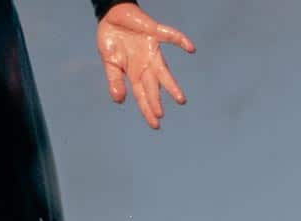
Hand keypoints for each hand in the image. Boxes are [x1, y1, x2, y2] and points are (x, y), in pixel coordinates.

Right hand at [96, 3, 193, 129]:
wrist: (111, 16)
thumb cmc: (112, 41)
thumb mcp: (110, 62)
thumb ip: (115, 81)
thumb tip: (120, 100)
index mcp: (135, 73)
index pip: (142, 95)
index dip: (148, 109)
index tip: (155, 125)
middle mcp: (146, 64)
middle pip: (153, 87)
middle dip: (155, 101)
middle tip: (161, 116)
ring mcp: (151, 49)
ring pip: (164, 69)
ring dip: (170, 84)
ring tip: (180, 99)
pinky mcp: (154, 32)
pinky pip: (170, 36)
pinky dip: (180, 41)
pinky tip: (190, 49)